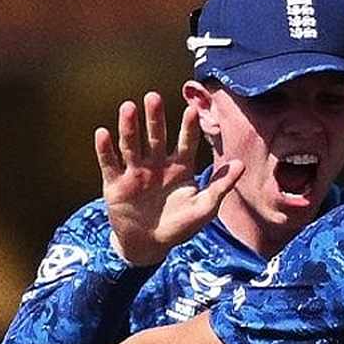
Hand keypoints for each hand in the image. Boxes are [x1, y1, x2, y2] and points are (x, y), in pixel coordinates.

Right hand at [97, 91, 242, 265]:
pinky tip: (102, 133)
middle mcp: (157, 165)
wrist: (148, 246)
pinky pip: (109, 164)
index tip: (191, 110)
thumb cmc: (179, 226)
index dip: (187, 128)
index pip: (184, 142)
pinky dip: (104, 149)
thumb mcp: (203, 209)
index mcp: (179, 167)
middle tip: (153, 97)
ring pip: (132, 145)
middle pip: (155, 137)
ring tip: (128, 107)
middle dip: (155, 118)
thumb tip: (241, 164)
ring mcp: (135, 172)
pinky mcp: (115, 184)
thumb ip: (220, 186)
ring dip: (129, 127)